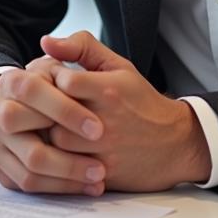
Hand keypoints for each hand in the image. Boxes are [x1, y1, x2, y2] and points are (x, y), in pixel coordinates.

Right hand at [0, 57, 106, 195]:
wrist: (26, 113)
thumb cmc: (55, 88)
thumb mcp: (64, 65)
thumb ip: (73, 47)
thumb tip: (49, 41)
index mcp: (11, 81)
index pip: (31, 91)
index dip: (65, 110)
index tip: (98, 128)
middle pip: (28, 135)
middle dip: (68, 151)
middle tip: (101, 162)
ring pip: (31, 166)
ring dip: (69, 175)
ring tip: (99, 177)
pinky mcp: (1, 170)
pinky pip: (29, 184)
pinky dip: (61, 188)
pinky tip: (86, 186)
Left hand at [41, 32, 211, 190]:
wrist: (176, 144)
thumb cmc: (141, 101)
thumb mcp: (118, 66)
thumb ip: (81, 47)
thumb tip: (45, 42)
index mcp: (108, 89)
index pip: (63, 81)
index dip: (52, 80)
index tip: (52, 82)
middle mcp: (106, 120)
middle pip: (53, 115)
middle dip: (43, 109)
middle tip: (42, 106)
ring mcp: (105, 150)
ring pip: (56, 144)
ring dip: (48, 134)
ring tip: (50, 126)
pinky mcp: (104, 174)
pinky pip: (68, 169)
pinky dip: (59, 158)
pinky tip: (61, 148)